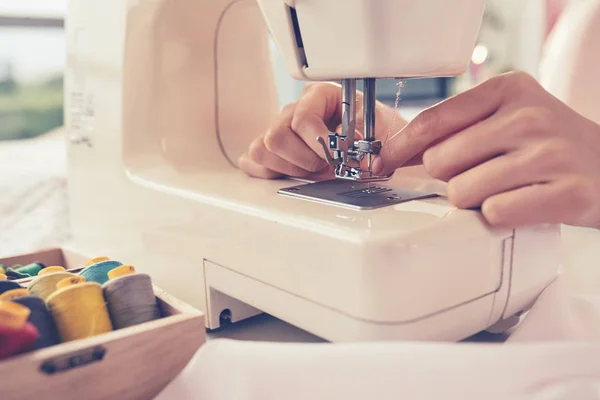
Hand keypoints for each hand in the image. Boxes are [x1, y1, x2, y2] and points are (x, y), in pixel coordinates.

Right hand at [239, 82, 407, 179]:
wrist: (377, 143)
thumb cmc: (378, 133)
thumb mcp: (391, 133)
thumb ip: (386, 142)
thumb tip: (364, 157)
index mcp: (320, 95)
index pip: (303, 117)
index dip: (319, 142)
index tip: (337, 155)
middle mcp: (295, 110)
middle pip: (276, 135)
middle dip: (304, 159)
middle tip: (326, 166)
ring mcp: (280, 129)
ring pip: (262, 149)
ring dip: (291, 168)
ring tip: (314, 170)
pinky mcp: (271, 150)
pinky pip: (253, 161)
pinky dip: (272, 173)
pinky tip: (296, 173)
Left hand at [373, 71, 599, 228]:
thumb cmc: (548, 144)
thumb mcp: (507, 117)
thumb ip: (457, 129)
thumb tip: (399, 154)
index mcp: (508, 90)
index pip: (433, 121)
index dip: (400, 147)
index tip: (386, 162)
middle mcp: (528, 116)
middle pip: (440, 161)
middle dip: (449, 177)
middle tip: (478, 175)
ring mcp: (549, 154)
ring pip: (462, 191)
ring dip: (474, 199)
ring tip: (504, 188)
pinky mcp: (565, 193)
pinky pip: (495, 213)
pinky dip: (499, 216)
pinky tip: (520, 203)